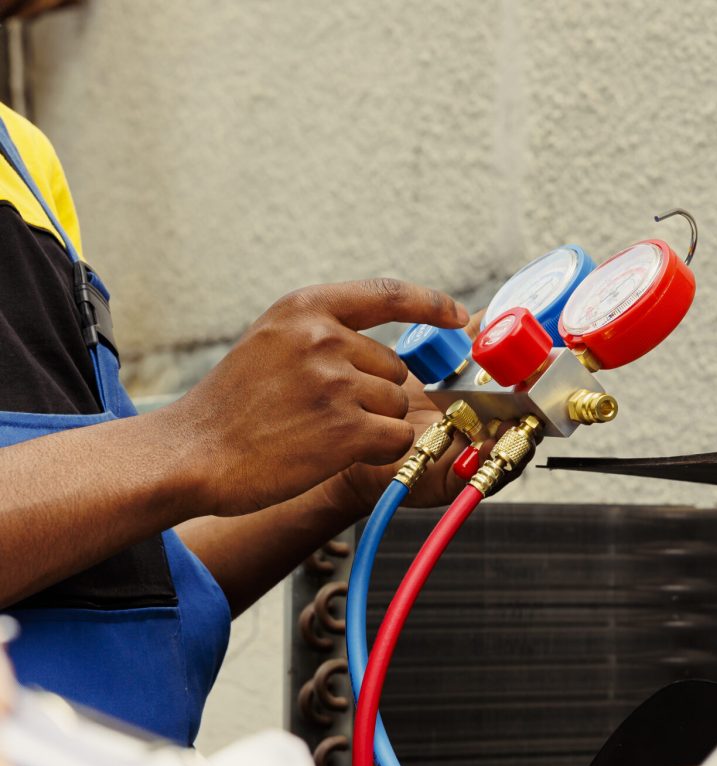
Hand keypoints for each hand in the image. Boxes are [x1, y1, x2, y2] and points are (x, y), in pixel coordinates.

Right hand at [168, 279, 468, 516]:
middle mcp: (324, 337)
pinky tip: (335, 454)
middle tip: (321, 414)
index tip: (457, 315)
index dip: (430, 304)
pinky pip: (396, 438)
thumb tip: (378, 346)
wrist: (192, 452)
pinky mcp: (346, 429)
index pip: (387, 293)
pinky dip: (378, 452)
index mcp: (305, 308)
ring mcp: (336, 383)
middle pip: (394, 369)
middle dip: (372, 394)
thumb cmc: (231, 407)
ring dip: (370, 426)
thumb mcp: (269, 343)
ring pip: (395, 406)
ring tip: (316, 433)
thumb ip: (320, 334)